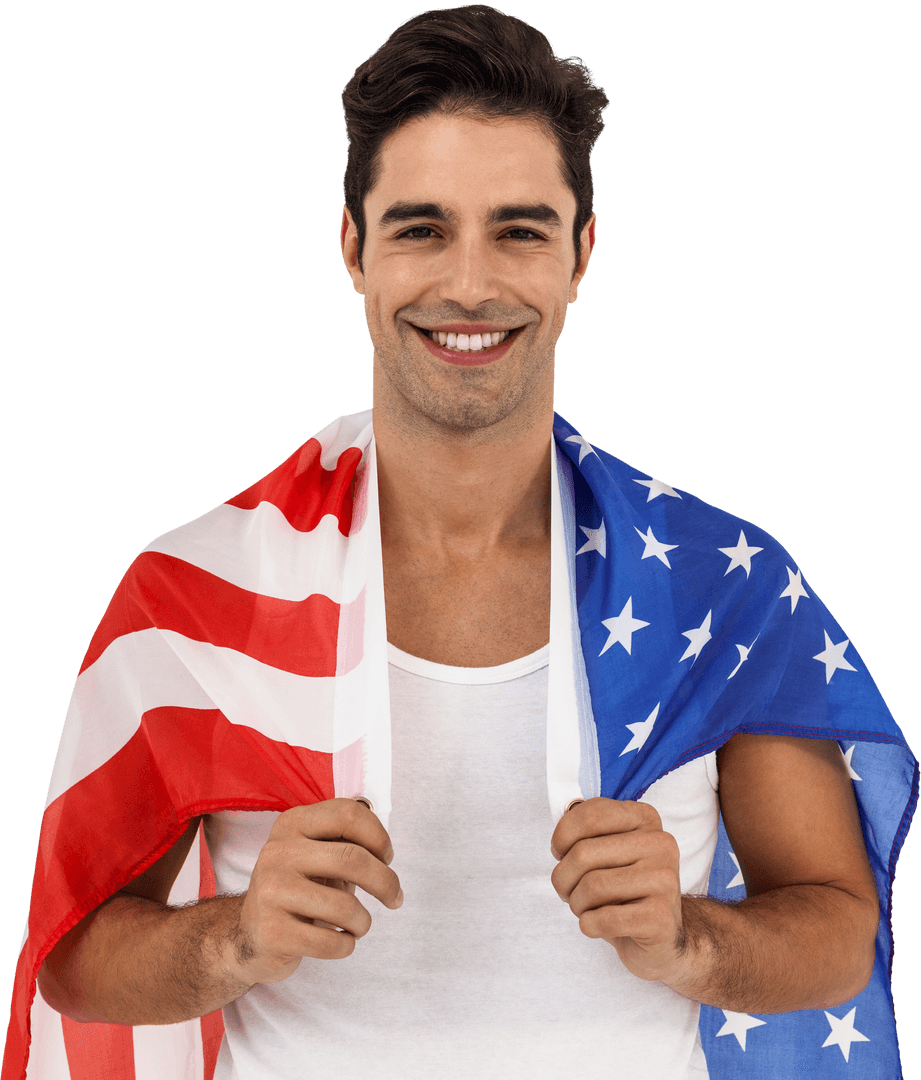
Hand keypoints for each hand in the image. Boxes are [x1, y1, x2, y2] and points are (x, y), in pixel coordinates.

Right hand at [234, 798, 402, 984]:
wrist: (250, 935)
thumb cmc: (300, 888)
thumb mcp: (316, 853)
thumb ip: (347, 840)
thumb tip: (385, 851)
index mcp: (293, 824)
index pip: (348, 815)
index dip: (379, 837)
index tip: (387, 858)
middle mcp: (278, 852)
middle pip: (353, 859)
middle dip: (386, 882)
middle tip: (395, 898)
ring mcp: (271, 891)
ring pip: (346, 906)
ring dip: (364, 921)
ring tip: (359, 925)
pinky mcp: (272, 932)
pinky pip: (331, 942)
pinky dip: (347, 945)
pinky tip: (341, 941)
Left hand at [550, 797, 684, 982]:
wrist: (660, 937)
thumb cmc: (624, 890)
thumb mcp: (608, 851)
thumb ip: (586, 832)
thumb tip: (562, 824)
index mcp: (645, 819)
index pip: (590, 814)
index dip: (562, 836)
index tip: (560, 853)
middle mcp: (660, 844)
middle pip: (583, 853)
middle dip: (563, 878)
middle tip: (568, 891)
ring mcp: (665, 880)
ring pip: (591, 887)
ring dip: (576, 904)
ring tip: (585, 908)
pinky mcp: (661, 918)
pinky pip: (603, 919)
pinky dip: (588, 925)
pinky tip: (597, 924)